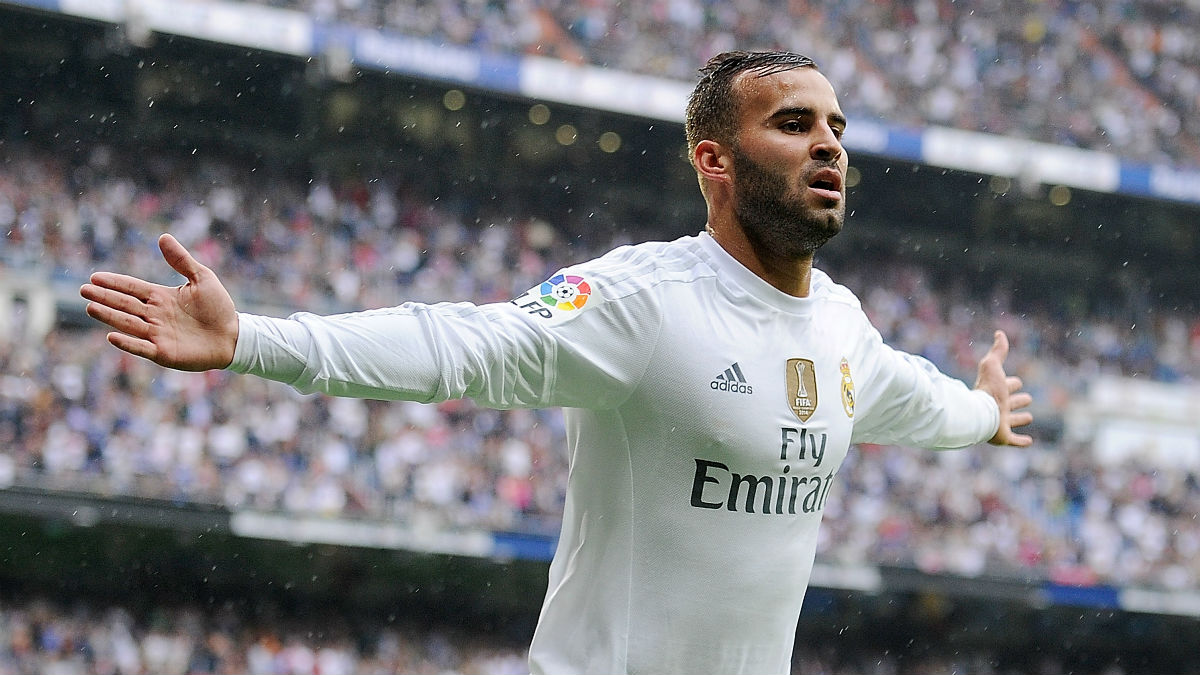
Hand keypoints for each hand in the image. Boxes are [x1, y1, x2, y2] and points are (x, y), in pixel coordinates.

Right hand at [80, 234, 238, 370]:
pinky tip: (111, 336)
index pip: (132, 288)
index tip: (94, 277)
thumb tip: (163, 237)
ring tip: (90, 308)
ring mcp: (158, 334)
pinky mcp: (164, 352)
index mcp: (161, 297)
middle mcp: (155, 315)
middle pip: (125, 305)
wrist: (233, 336)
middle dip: (104, 297)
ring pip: (128, 324)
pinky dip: (127, 343)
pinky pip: (142, 347)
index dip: (114, 283)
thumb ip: (181, 260)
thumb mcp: (202, 278)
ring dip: (109, 316)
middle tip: (83, 290)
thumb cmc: (218, 308)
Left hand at [974, 330, 1033, 445]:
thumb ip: (997, 351)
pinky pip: (1014, 441)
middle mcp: (998, 407)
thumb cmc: (987, 390)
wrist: (979, 414)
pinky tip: (1029, 442)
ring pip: (1013, 420)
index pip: (1007, 385)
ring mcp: (1001, 422)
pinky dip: (1021, 442)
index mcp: (996, 391)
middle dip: (1018, 400)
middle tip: (1027, 398)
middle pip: (1011, 402)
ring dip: (1020, 419)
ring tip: (1028, 417)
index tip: (1017, 381)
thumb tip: (999, 333)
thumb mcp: (992, 366)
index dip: (1012, 383)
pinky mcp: (1003, 437)